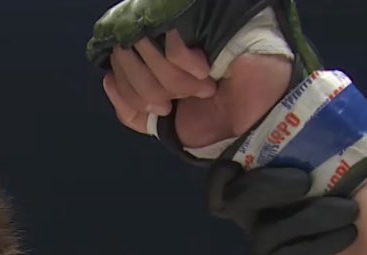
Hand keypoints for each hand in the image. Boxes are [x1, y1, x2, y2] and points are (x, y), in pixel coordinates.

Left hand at [101, 29, 293, 148]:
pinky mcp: (202, 18)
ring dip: (172, 80)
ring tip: (201, 88)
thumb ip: (132, 110)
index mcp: (154, 59)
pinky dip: (185, 65)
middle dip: (148, 89)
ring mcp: (183, 24)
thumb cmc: (217, 119)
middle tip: (176, 103)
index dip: (128, 88)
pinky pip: (169, 42)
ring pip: (144, 45)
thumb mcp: (165, 124)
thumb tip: (106, 79)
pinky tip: (207, 71)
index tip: (161, 109)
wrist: (260, 118)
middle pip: (124, 52)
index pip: (114, 59)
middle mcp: (164, 36)